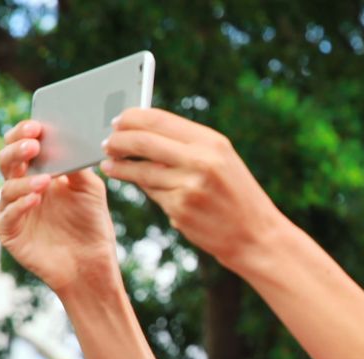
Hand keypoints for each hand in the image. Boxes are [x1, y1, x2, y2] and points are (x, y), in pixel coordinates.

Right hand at [0, 120, 118, 294]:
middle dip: (18, 150)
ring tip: (45, 179)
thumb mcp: (90, 189)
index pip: (23, 146)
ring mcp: (13, 210)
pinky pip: (7, 216)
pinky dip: (19, 206)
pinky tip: (36, 199)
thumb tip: (68, 142)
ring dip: (24, 181)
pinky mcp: (9, 232)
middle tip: (33, 144)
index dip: (24, 134)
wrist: (93, 262)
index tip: (36, 126)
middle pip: (7, 162)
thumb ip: (77, 167)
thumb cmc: (92, 224)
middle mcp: (22, 188)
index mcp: (39, 172)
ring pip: (7, 188)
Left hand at [100, 109, 285, 269]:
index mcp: (212, 142)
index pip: (160, 120)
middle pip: (143, 141)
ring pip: (142, 170)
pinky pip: (151, 193)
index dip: (133, 118)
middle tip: (106, 143)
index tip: (118, 121)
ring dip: (120, 167)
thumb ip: (189, 146)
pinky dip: (142, 188)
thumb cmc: (237, 196)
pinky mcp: (180, 209)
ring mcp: (189, 186)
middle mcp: (201, 161)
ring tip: (110, 166)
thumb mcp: (222, 162)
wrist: (257, 236)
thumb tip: (145, 133)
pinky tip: (137, 184)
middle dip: (118, 141)